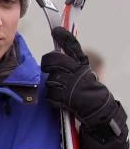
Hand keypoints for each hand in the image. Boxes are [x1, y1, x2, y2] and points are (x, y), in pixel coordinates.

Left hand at [42, 27, 128, 148]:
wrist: (101, 118)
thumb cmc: (87, 100)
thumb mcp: (81, 81)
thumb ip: (71, 70)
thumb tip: (55, 60)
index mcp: (83, 67)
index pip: (73, 48)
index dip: (65, 37)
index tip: (57, 30)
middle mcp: (79, 72)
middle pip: (52, 60)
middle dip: (49, 65)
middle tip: (52, 71)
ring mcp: (73, 84)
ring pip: (50, 79)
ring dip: (52, 87)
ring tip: (64, 95)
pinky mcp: (68, 96)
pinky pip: (51, 94)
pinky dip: (54, 100)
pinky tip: (63, 103)